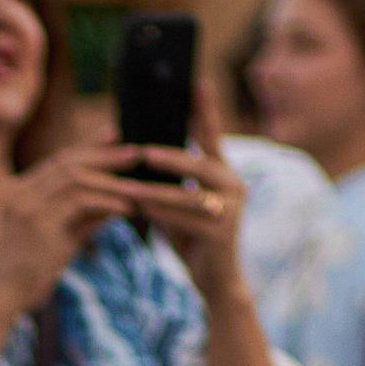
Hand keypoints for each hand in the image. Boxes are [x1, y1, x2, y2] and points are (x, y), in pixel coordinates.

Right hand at [0, 144, 149, 316]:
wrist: (4, 301)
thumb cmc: (29, 277)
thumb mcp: (58, 240)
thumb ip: (82, 218)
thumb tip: (115, 200)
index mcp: (18, 191)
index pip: (58, 161)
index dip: (89, 147)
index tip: (115, 136)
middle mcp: (19, 193)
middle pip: (68, 162)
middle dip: (104, 156)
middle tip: (134, 154)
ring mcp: (27, 207)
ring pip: (76, 178)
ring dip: (109, 181)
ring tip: (136, 187)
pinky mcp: (39, 224)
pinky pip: (80, 203)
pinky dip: (106, 203)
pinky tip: (126, 209)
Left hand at [108, 81, 250, 308]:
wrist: (216, 283)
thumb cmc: (194, 241)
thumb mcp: (179, 207)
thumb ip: (168, 185)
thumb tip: (139, 159)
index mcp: (224, 173)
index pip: (212, 136)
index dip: (205, 110)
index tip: (196, 82)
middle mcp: (233, 185)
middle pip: (200, 162)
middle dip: (170, 156)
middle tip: (143, 150)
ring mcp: (230, 208)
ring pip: (188, 193)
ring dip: (156, 188)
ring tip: (131, 183)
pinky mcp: (221, 231)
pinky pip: (185, 218)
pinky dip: (161, 213)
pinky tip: (141, 208)